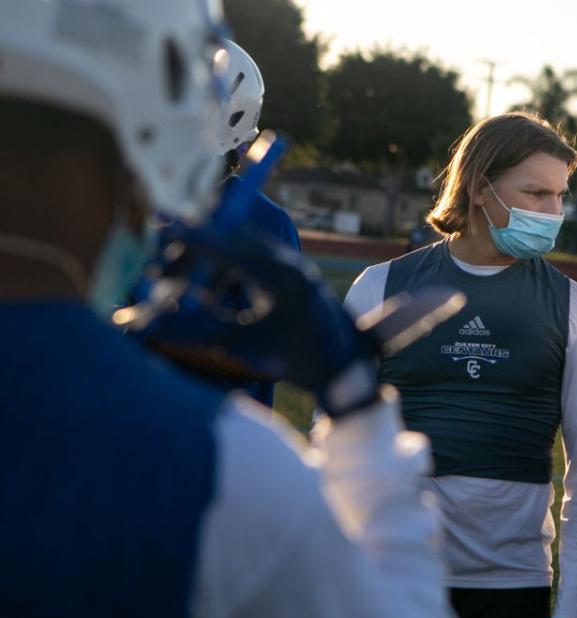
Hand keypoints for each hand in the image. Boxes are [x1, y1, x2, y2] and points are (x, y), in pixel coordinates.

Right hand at [125, 224, 380, 416]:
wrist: (350, 368)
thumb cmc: (304, 360)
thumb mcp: (249, 345)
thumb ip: (203, 330)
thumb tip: (157, 324)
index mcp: (279, 273)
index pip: (225, 244)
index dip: (189, 234)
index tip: (160, 219)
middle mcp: (286, 261)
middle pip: (229, 239)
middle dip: (193, 251)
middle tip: (162, 270)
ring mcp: (290, 266)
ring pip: (237, 249)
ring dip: (208, 265)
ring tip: (182, 290)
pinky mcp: (290, 275)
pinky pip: (249, 261)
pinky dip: (225, 273)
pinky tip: (211, 298)